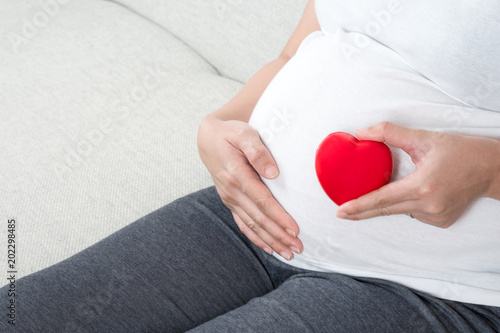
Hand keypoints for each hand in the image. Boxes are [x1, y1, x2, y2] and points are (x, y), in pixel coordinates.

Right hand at [197, 115, 302, 258]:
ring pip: (252, 225)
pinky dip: (256, 238)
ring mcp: (230, 199)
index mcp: (236, 175)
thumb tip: (273, 173)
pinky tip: (269, 248)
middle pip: (259, 218)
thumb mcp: (244, 134)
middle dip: (279, 235)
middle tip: (298, 248)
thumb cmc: (231, 133)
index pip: (262, 201)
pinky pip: (243, 224)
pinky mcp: (230, 202)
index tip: (295, 229)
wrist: (209, 139)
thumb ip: (258, 152)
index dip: (279, 216)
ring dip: (271, 241)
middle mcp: (231, 191)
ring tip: (288, 254)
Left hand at [336, 122, 499, 227]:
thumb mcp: (423, 138)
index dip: (359, 206)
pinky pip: (416, 214)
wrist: (491, 168)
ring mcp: (437, 217)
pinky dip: (409, 205)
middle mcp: (429, 206)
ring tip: (395, 187)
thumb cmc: (460, 151)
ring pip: (401, 212)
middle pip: (386, 211)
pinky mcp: (442, 222)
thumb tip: (361, 133)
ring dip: (389, 204)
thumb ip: (390, 133)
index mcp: (422, 186)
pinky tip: (420, 192)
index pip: (382, 199)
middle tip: (342, 214)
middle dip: (362, 213)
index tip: (341, 211)